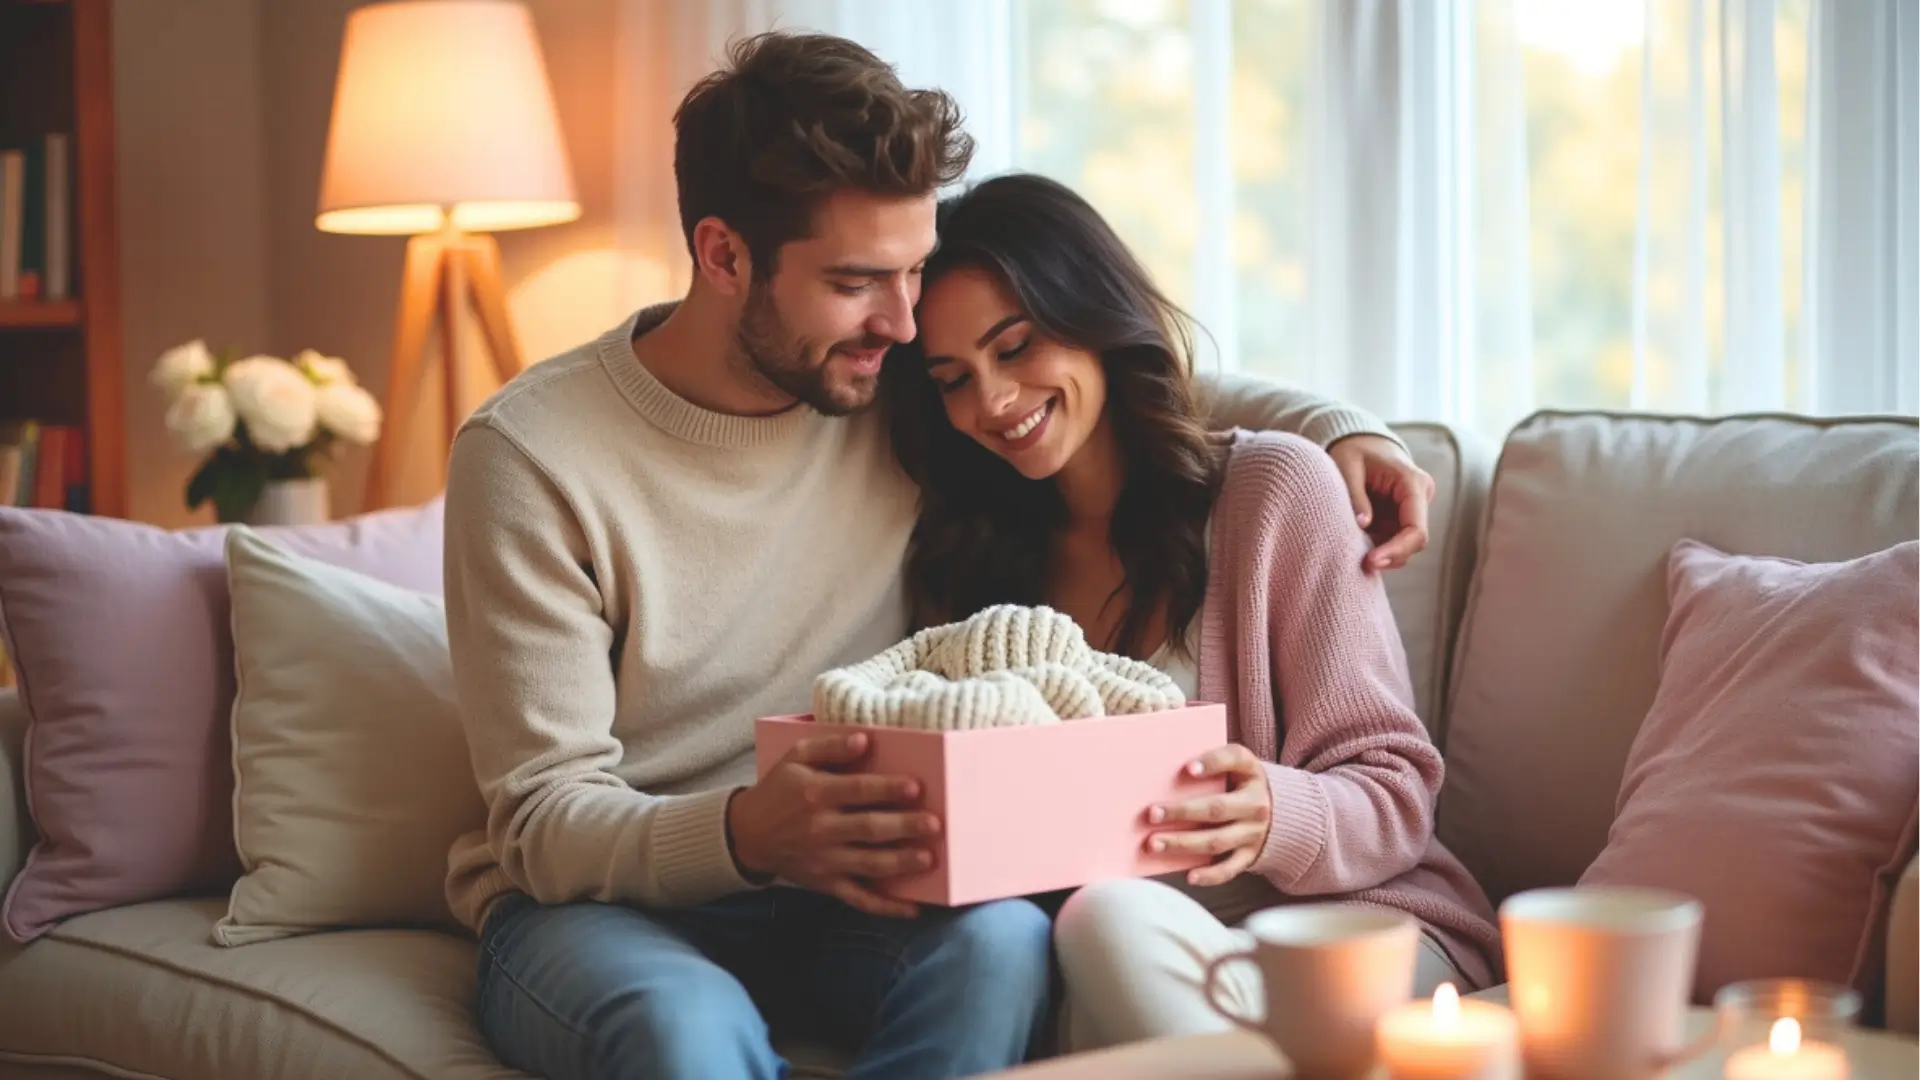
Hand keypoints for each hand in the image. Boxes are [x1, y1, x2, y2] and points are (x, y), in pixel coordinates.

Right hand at [727, 730, 939, 918]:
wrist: (748, 834)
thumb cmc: (779, 789)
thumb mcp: (795, 757)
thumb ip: (829, 746)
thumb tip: (864, 739)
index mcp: (816, 794)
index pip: (857, 791)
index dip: (887, 789)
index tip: (916, 788)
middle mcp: (821, 829)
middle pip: (868, 829)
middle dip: (903, 827)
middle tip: (934, 824)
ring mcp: (825, 860)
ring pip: (868, 864)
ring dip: (900, 863)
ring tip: (928, 859)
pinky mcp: (827, 883)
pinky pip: (859, 899)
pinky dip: (886, 907)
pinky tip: (912, 909)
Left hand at [1145, 745, 1272, 887]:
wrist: (1282, 811)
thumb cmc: (1240, 783)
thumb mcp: (1235, 767)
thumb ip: (1208, 765)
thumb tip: (1161, 774)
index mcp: (1250, 771)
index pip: (1234, 760)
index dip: (1211, 763)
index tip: (1187, 768)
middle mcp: (1255, 803)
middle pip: (1216, 808)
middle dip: (1181, 812)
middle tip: (1151, 814)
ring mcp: (1254, 832)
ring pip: (1216, 840)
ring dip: (1183, 843)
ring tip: (1154, 844)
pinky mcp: (1250, 855)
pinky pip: (1229, 868)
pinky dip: (1210, 875)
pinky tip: (1189, 876)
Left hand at [1328, 434, 1435, 571]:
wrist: (1361, 443)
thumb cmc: (1353, 450)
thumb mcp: (1347, 465)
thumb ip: (1356, 494)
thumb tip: (1363, 524)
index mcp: (1412, 483)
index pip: (1416, 529)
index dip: (1397, 550)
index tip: (1370, 561)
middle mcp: (1419, 498)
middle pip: (1413, 542)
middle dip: (1389, 556)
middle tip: (1361, 565)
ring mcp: (1411, 510)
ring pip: (1404, 546)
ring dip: (1381, 553)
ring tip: (1353, 551)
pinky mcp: (1399, 519)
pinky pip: (1392, 541)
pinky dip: (1376, 548)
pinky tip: (1356, 548)